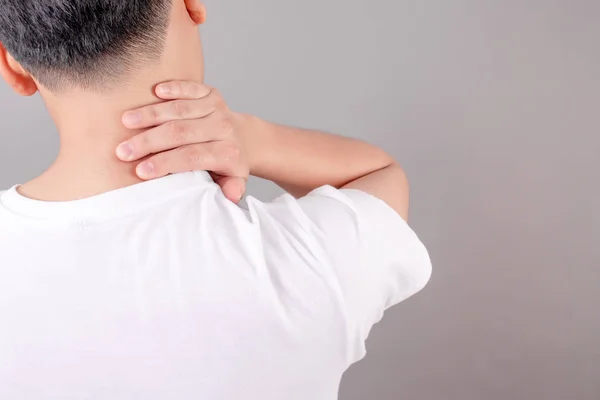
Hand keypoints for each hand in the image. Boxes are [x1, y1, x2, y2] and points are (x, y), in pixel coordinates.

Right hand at [117, 81, 248, 202]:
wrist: (244, 138)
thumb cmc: (227, 164)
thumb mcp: (233, 182)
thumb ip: (231, 189)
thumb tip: (231, 196)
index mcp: (227, 153)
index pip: (191, 157)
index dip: (165, 163)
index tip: (140, 170)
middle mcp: (223, 128)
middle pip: (180, 132)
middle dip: (149, 142)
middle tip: (123, 151)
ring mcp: (216, 108)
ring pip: (179, 109)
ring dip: (150, 114)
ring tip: (126, 122)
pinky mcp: (210, 93)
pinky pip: (189, 87)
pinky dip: (172, 87)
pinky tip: (154, 91)